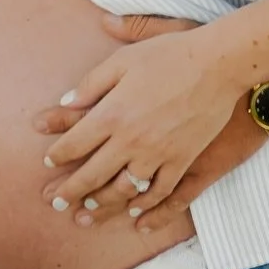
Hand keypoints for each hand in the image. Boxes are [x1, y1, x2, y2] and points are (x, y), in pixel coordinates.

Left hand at [34, 24, 247, 220]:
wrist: (219, 64)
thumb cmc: (171, 54)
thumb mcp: (125, 59)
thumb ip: (93, 82)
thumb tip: (67, 101)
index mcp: (113, 113)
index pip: (75, 144)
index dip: (58, 155)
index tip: (49, 162)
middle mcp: (130, 140)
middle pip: (92, 175)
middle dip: (70, 191)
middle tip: (55, 202)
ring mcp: (157, 155)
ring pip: (122, 191)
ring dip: (101, 205)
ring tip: (87, 213)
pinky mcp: (183, 161)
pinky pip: (160, 193)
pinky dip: (146, 208)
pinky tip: (135, 215)